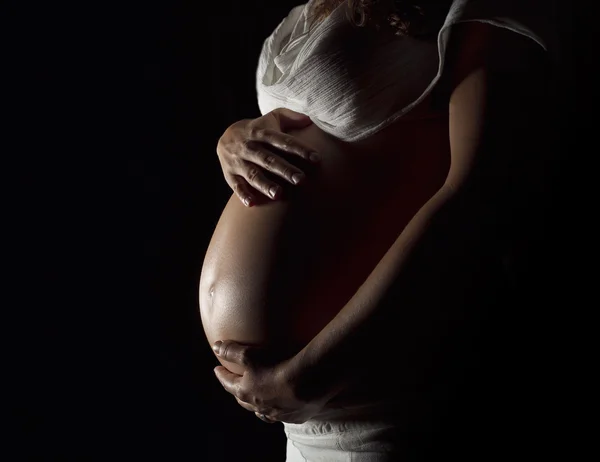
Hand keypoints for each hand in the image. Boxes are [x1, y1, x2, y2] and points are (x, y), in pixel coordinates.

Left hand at [212, 340, 330, 423]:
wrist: (306, 383)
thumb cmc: (276, 367)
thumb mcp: (250, 355)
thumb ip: (232, 351)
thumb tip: (216, 346)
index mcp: (246, 392)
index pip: (228, 383)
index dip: (222, 375)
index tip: (217, 369)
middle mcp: (258, 406)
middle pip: (243, 401)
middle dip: (237, 393)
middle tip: (235, 386)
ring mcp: (277, 414)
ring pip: (262, 412)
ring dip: (257, 407)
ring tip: (257, 402)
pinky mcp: (294, 417)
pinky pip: (283, 416)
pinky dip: (279, 412)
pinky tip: (283, 408)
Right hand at [216, 108, 320, 206]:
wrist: (226, 137)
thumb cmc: (259, 129)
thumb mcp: (272, 117)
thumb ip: (291, 117)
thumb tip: (310, 120)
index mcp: (262, 133)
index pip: (283, 141)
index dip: (300, 149)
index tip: (316, 158)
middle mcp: (250, 147)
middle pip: (269, 159)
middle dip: (284, 170)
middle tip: (301, 180)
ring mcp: (239, 161)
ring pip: (253, 174)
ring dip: (265, 184)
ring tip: (278, 194)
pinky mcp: (230, 174)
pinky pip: (236, 185)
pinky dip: (243, 194)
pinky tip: (252, 203)